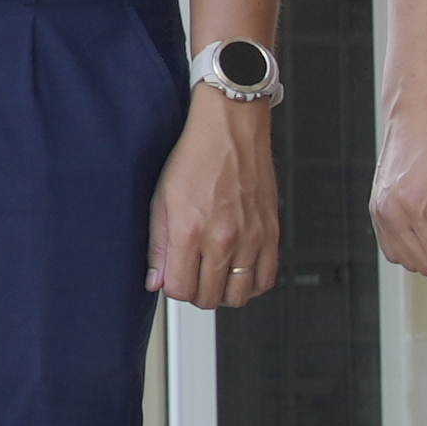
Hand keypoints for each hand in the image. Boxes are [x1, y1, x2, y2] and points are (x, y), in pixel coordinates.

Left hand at [147, 99, 279, 310]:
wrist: (232, 127)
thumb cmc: (197, 155)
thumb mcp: (163, 198)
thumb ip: (158, 245)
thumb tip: (156, 280)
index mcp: (191, 231)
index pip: (181, 290)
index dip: (173, 287)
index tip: (174, 276)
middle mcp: (223, 238)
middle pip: (210, 297)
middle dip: (197, 292)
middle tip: (193, 275)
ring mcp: (251, 237)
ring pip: (239, 295)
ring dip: (224, 293)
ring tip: (216, 276)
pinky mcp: (271, 232)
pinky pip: (267, 278)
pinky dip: (252, 284)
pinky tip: (240, 272)